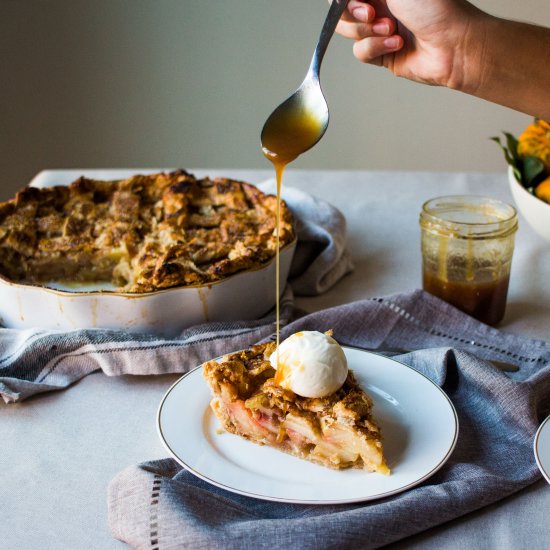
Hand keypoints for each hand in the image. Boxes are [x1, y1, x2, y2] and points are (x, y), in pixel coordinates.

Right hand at [335, 0, 482, 88]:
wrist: (453, 44)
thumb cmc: (436, 9)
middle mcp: (380, 5)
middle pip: (343, 10)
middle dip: (353, 12)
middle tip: (372, 12)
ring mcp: (379, 29)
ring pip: (349, 31)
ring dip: (368, 31)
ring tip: (391, 29)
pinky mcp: (381, 54)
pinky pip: (361, 52)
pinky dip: (376, 48)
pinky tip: (396, 45)